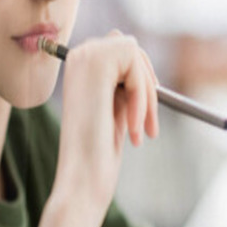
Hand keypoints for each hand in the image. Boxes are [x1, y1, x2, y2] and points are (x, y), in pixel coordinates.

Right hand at [53, 30, 158, 226]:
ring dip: (145, 94)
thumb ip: (121, 85)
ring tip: (140, 130)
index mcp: (78, 68)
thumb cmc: (97, 153)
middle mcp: (78, 57)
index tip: (144, 117)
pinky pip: (135, 62)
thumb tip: (144, 68)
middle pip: (129, 47)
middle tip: (148, 127)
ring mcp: (86, 56)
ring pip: (135, 53)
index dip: (138, 81)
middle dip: (145, 85)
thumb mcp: (114, 109)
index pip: (120, 51)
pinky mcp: (97, 61)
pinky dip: (142, 95)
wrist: (81, 179)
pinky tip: (132, 127)